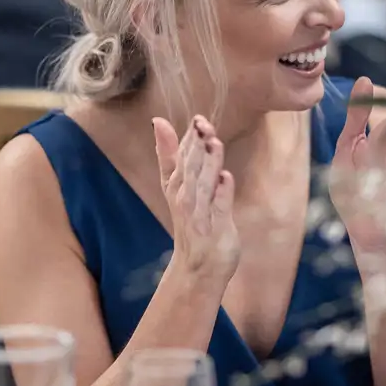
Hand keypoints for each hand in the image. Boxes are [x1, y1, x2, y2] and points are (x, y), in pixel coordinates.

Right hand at [153, 114, 240, 289]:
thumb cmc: (192, 222)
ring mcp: (200, 214)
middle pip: (189, 168)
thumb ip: (171, 154)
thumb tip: (159, 123)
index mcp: (176, 186)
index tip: (195, 118)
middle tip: (201, 123)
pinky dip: (222, 193)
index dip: (186, 140)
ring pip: (203, 185)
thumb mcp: (178, 186)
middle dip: (195, 146)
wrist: (198, 267)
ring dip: (208, 164)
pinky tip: (226, 177)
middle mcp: (184, 198)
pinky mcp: (216, 228)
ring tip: (214, 142)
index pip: (179, 159)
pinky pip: (219, 208)